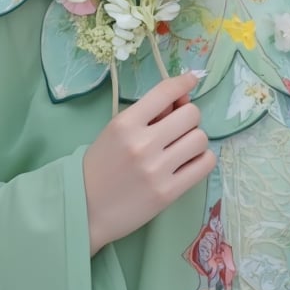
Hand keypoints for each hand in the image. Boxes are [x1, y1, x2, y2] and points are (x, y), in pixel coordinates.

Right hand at [83, 72, 215, 253]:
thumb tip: (183, 98)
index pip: (165, 92)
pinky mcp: (167, 193)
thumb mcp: (117, 131)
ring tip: (183, 148)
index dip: (183, 82)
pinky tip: (191, 161)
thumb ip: (149, 114)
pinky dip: (203, 159)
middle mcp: (142, 143)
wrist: (85, 208)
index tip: (191, 81)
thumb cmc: (101, 165)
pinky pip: (204, 165)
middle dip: (189, 118)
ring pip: (200, 138)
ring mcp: (156, 169)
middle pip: (191, 115)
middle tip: (179, 128)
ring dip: (195, 140)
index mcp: (125, 123)